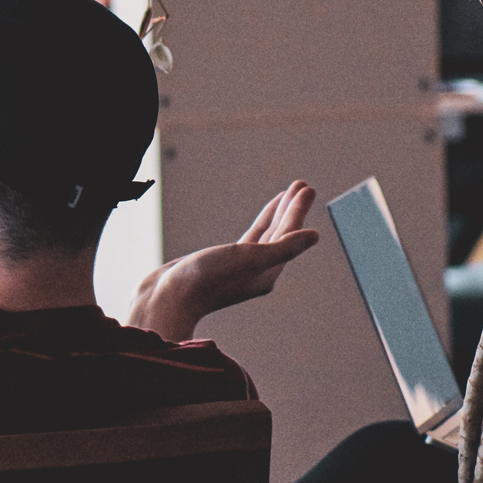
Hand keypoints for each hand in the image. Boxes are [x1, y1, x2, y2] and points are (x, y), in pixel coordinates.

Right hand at [127, 181, 318, 340]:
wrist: (168, 297)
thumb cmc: (207, 280)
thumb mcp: (249, 259)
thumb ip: (284, 248)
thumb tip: (315, 236)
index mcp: (267, 273)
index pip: (289, 235)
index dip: (297, 210)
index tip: (306, 188)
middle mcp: (257, 271)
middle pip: (281, 234)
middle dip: (291, 209)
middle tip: (301, 185)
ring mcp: (239, 267)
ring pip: (265, 235)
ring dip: (276, 214)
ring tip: (285, 194)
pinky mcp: (220, 263)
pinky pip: (248, 239)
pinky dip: (259, 224)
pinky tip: (261, 219)